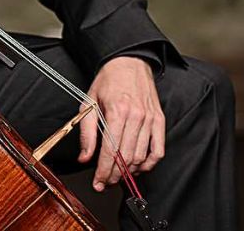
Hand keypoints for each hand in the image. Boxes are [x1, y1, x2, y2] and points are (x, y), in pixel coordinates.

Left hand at [77, 56, 164, 191]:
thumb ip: (86, 132)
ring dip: (130, 171)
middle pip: (126, 157)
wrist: (129, 62)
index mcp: (116, 111)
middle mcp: (136, 116)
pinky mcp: (159, 120)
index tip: (98, 182)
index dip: (103, 171)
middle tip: (106, 181)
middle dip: (114, 175)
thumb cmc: (108, 81)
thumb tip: (84, 157)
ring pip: (141, 156)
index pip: (110, 151)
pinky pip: (158, 150)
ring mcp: (150, 119)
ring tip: (119, 174)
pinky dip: (149, 163)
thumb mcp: (89, 103)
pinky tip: (139, 167)